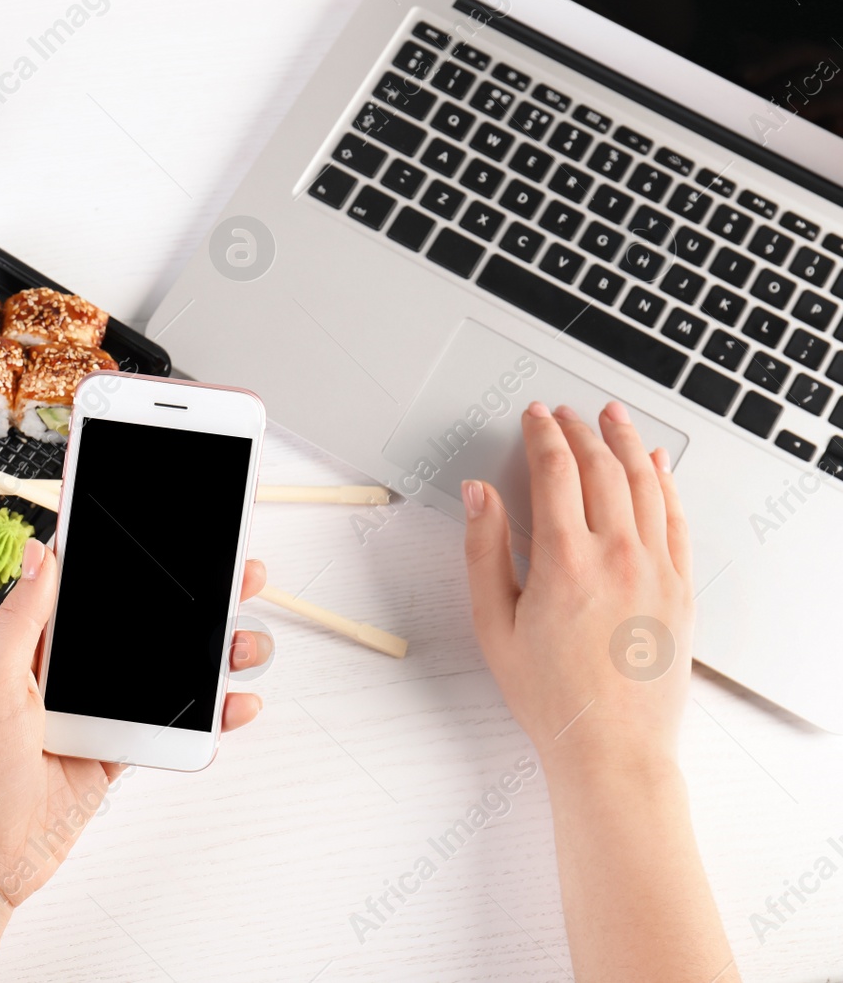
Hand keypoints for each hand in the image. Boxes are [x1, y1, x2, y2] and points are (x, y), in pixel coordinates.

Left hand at [0, 539, 270, 910]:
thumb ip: (24, 620)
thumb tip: (41, 552)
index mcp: (34, 646)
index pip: (90, 586)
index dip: (133, 558)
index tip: (178, 534)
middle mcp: (67, 673)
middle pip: (142, 623)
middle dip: (194, 599)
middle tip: (240, 578)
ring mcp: (95, 712)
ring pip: (166, 671)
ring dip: (212, 656)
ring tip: (246, 646)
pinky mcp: (115, 752)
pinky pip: (169, 724)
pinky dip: (207, 716)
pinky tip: (235, 705)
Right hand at [462, 400, 693, 775]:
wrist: (611, 746)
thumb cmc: (550, 695)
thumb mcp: (493, 624)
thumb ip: (484, 550)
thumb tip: (479, 495)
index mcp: (565, 560)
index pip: (556, 471)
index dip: (543, 434)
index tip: (534, 417)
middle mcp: (617, 556)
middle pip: (602, 467)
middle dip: (581, 430)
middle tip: (566, 413)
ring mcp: (656, 569)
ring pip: (645, 483)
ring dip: (626, 442)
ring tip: (614, 417)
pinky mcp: (680, 588)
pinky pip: (677, 518)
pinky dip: (666, 482)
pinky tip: (656, 465)